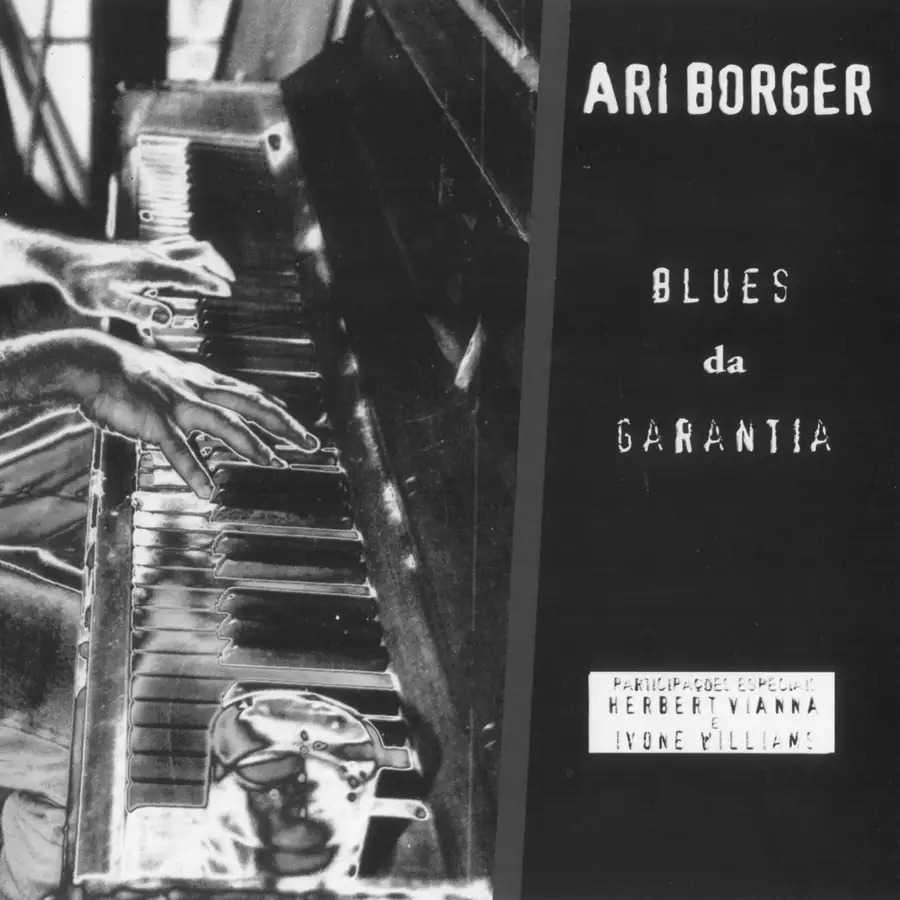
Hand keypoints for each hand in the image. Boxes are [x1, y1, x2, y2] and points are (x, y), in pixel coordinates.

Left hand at [39, 235, 234, 326]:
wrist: (60, 259)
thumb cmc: (80, 283)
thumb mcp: (106, 303)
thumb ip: (138, 310)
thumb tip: (168, 318)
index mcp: (149, 267)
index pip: (190, 273)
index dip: (211, 283)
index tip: (228, 293)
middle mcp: (153, 254)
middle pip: (197, 250)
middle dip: (218, 265)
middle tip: (229, 282)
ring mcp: (147, 249)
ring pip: (188, 244)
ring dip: (207, 257)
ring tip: (216, 273)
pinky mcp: (141, 249)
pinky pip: (176, 246)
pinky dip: (192, 255)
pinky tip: (188, 267)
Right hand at [67, 332, 317, 497]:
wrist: (89, 359)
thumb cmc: (127, 372)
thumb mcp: (170, 377)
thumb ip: (193, 393)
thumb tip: (211, 407)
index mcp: (202, 379)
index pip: (251, 394)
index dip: (277, 410)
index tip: (299, 426)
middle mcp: (198, 388)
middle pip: (253, 405)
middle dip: (286, 426)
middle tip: (312, 445)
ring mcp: (177, 403)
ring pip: (226, 423)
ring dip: (254, 444)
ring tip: (276, 464)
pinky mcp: (153, 419)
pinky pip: (177, 448)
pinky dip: (193, 469)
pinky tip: (206, 490)